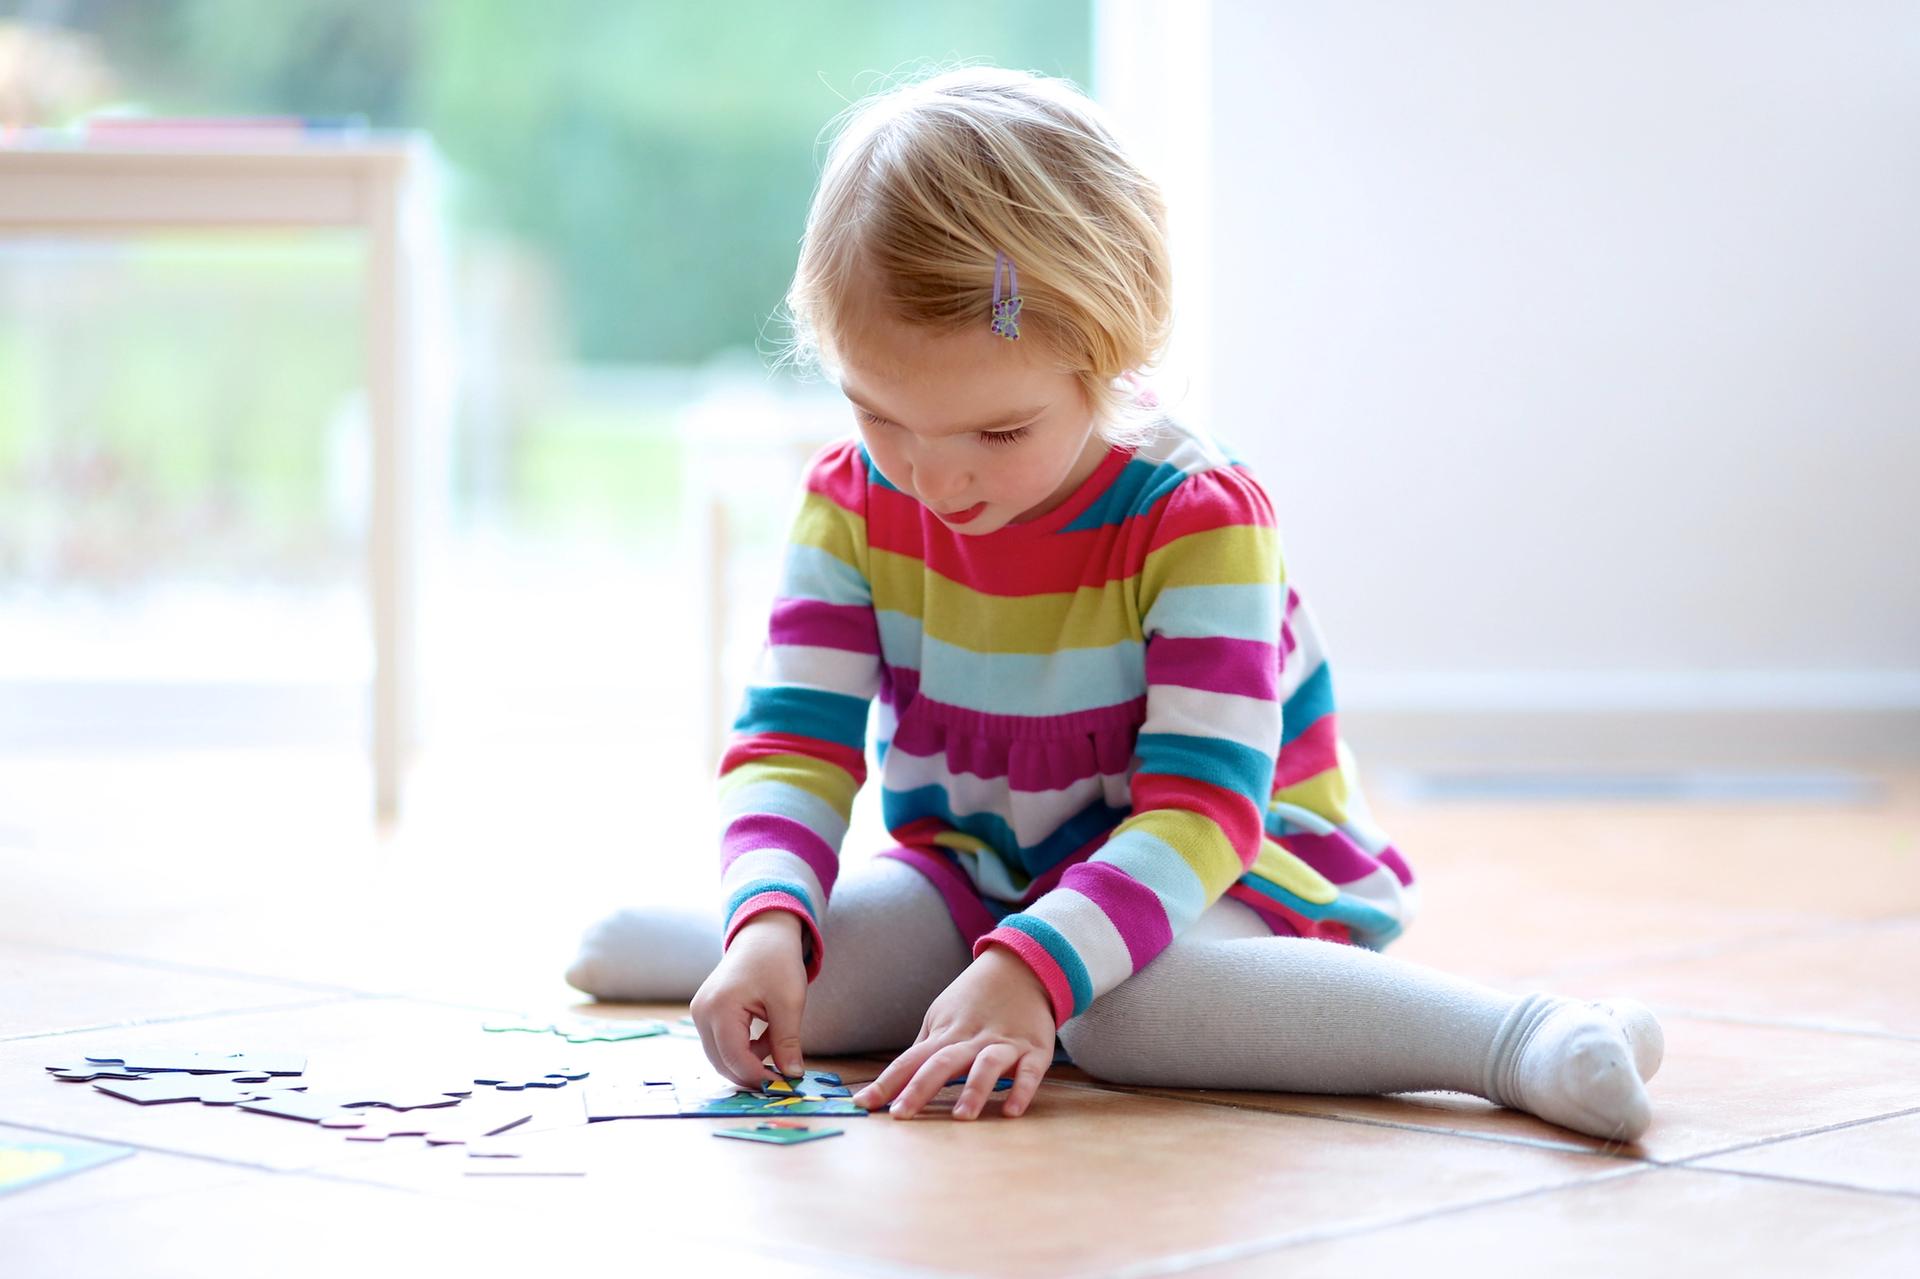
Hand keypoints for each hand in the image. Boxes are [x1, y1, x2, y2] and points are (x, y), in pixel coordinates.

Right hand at [689, 911, 808, 1087]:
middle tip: (781, 1080)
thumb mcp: (789, 1003)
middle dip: (751, 1075)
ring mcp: (700, 1013)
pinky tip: (765, 1039)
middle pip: (722, 1062)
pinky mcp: (705, 1013)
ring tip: (777, 1049)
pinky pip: (720, 1043)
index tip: (783, 1085)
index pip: (735, 1059)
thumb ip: (787, 1042)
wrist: (763, 935)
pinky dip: (742, 1050)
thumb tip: (792, 1076)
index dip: (758, 1077)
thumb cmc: (777, 963)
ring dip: (747, 1062)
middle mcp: (702, 1013)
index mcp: (720, 1008)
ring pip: (720, 1056)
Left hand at [853, 943, 1055, 1120]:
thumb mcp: (943, 1016)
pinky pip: (1030, 1071)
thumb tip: (896, 1080)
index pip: (911, 1059)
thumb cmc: (975, 998)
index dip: (888, 1082)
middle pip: (942, 1062)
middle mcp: (972, 1038)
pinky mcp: (1034, 1049)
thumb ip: (925, 1050)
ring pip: (986, 1065)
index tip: (864, 1103)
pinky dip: (1022, 1089)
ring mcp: (1004, 1043)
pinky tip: (1012, 1110)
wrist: (1023, 966)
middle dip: (920, 1088)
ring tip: (961, 1116)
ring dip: (974, 1089)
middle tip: (900, 1114)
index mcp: (946, 1033)